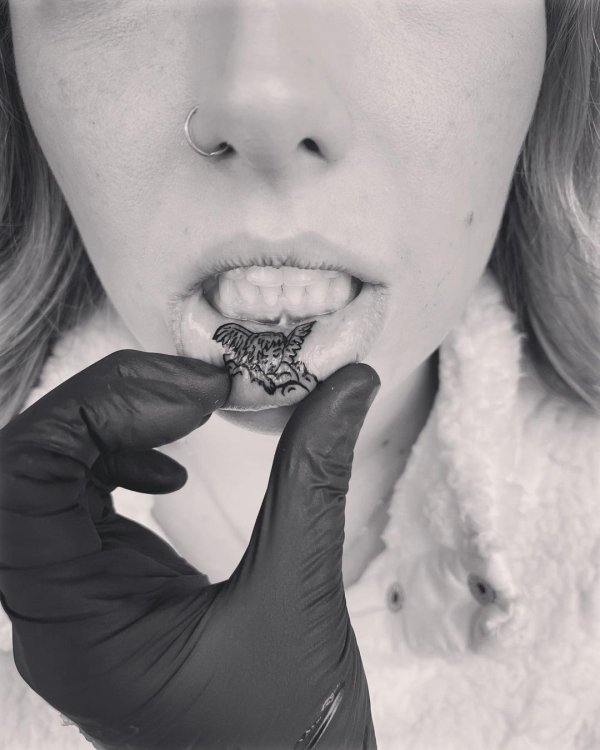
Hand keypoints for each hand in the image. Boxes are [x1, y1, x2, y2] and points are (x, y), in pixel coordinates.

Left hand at [0, 349, 379, 749]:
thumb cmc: (287, 734)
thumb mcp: (299, 598)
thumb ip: (314, 478)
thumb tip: (345, 383)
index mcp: (74, 626)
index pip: (22, 480)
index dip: (95, 409)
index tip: (194, 393)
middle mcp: (54, 610)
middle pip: (29, 466)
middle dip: (109, 403)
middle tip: (198, 385)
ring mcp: (75, 598)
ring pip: (50, 474)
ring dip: (116, 422)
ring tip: (193, 408)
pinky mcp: (104, 588)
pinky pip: (80, 498)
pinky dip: (122, 457)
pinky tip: (171, 468)